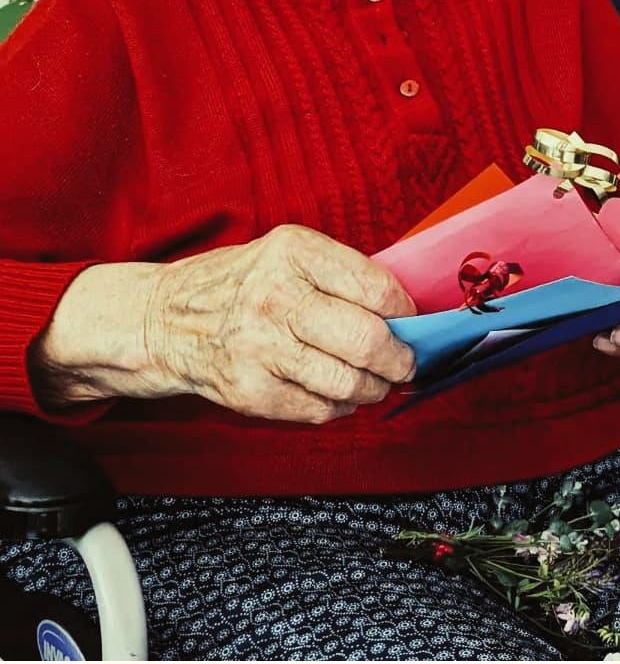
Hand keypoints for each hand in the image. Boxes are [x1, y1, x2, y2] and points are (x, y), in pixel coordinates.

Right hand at [143, 224, 416, 422]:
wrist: (164, 318)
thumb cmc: (241, 284)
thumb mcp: (288, 254)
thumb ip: (343, 275)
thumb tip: (407, 312)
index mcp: (293, 252)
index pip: (376, 288)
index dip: (405, 311)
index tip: (411, 321)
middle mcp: (276, 296)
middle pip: (368, 340)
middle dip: (400, 359)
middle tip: (405, 363)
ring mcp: (260, 347)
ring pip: (348, 382)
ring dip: (375, 388)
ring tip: (376, 382)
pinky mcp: (249, 390)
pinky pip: (318, 410)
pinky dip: (340, 407)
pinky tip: (337, 394)